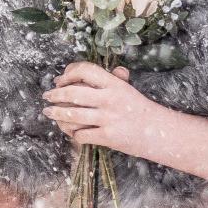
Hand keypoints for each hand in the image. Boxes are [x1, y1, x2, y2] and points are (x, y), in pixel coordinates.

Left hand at [43, 62, 174, 155]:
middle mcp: (110, 99)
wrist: (160, 132)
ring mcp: (109, 119)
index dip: (69, 73)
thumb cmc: (139, 109)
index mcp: (115, 84)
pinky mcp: (108, 137)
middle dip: (55, 95)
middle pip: (73, 93)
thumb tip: (80, 71)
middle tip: (47, 97)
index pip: (86, 70)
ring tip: (50, 113)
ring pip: (72, 115)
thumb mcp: (127, 89)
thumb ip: (107, 78)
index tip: (60, 80)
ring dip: (56, 115)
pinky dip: (74, 134)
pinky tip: (72, 132)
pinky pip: (81, 135)